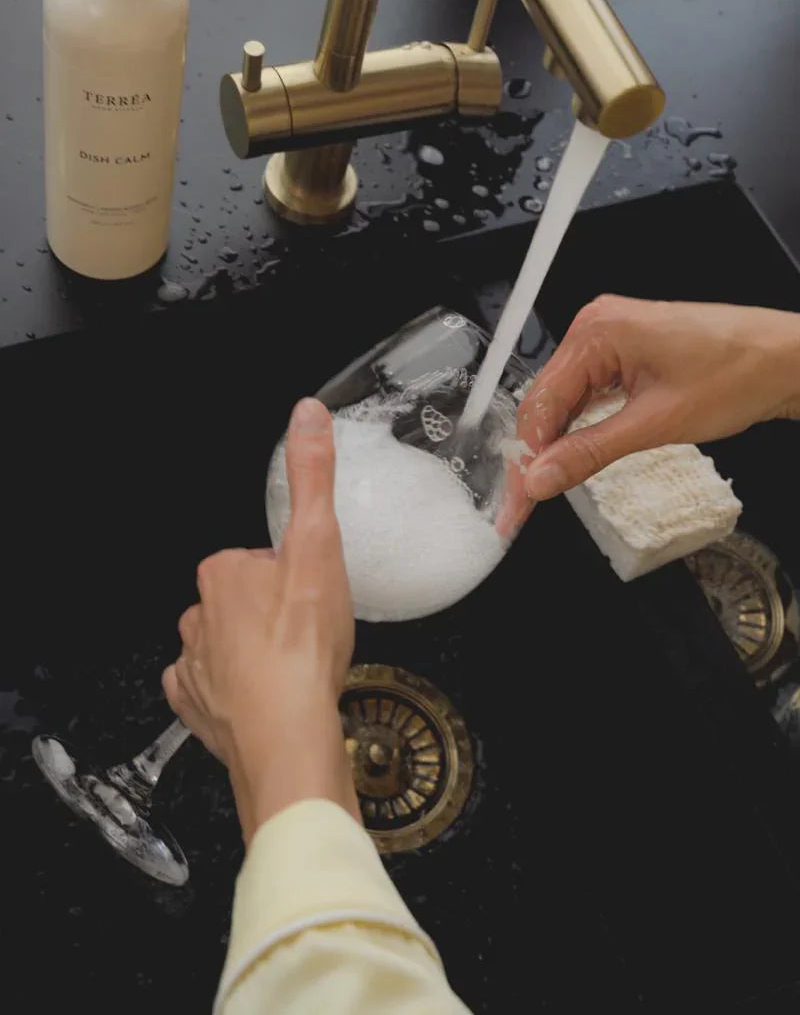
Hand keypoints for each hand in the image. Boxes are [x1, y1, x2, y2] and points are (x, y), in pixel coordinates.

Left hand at [163, 397, 358, 843]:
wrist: (288, 737)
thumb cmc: (302, 648)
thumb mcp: (318, 546)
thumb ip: (312, 477)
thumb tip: (306, 414)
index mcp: (222, 571)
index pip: (258, 559)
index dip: (291, 574)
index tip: (311, 593)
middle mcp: (197, 616)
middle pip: (243, 601)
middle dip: (272, 613)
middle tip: (309, 633)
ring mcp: (193, 666)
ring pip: (226, 644)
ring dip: (254, 653)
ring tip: (294, 669)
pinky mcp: (195, 709)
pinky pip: (210, 690)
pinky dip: (233, 692)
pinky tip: (263, 697)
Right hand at [499, 296, 799, 531]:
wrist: (786, 358)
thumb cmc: (737, 374)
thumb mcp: (657, 424)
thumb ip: (590, 452)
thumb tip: (541, 479)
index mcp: (596, 331)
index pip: (540, 403)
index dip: (526, 459)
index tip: (518, 503)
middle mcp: (595, 326)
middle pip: (546, 400)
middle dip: (535, 455)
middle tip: (524, 506)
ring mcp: (610, 336)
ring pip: (565, 399)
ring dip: (555, 443)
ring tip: (542, 488)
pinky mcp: (625, 351)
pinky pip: (587, 392)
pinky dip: (579, 427)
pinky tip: (571, 455)